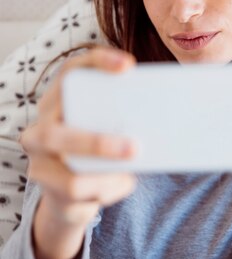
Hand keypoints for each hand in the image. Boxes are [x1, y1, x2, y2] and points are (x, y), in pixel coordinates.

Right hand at [20, 46, 137, 228]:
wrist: (71, 195)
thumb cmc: (99, 152)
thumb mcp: (110, 130)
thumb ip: (123, 121)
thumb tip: (166, 118)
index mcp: (59, 100)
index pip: (71, 71)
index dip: (98, 63)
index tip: (129, 65)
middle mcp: (42, 125)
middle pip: (58, 127)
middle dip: (97, 142)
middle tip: (135, 147)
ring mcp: (39, 158)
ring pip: (69, 169)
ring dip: (108, 174)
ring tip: (132, 170)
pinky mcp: (45, 186)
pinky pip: (77, 191)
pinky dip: (109, 189)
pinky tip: (123, 183)